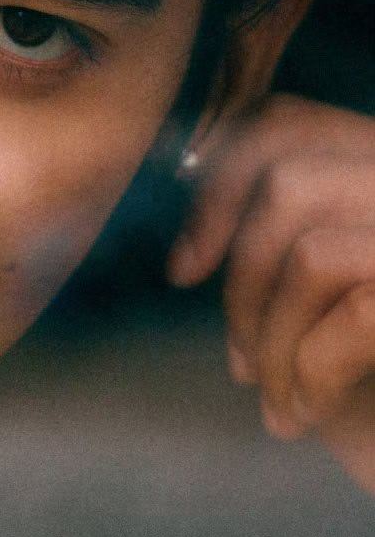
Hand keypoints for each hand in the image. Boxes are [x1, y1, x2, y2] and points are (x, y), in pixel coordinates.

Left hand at [168, 93, 374, 496]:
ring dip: (272, 342)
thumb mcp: (323, 281)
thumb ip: (275, 236)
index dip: (217, 189)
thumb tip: (184, 256)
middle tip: (235, 362)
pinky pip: (354, 317)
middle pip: (286, 184)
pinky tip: (306, 414)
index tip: (181, 269)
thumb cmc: (369, 360)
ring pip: (310, 255)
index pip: (284, 122)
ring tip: (273, 402)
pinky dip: (312, 375)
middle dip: (241, 281)